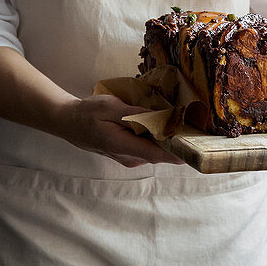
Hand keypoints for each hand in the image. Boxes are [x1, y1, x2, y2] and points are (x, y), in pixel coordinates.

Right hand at [54, 93, 186, 167]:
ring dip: (168, 140)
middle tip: (197, 128)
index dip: (178, 152)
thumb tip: (158, 117)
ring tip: (183, 123)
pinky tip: (162, 125)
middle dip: (178, 142)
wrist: (68, 122)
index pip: (156, 154)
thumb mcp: (110, 107)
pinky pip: (148, 148)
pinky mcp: (128, 155)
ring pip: (155, 151)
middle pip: (160, 153)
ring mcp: (128, 158)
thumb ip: (134, 114)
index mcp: (122, 146)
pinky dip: (157, 139)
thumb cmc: (87, 113)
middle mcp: (128, 157)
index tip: (196, 148)